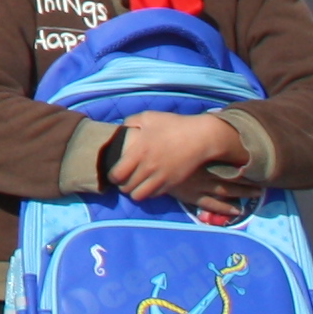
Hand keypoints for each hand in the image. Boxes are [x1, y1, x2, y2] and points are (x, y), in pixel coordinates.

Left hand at [109, 111, 246, 209]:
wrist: (200, 137)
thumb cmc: (173, 125)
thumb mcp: (149, 117)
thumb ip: (130, 122)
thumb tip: (121, 129)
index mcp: (138, 152)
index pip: (116, 174)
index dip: (112, 176)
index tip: (114, 173)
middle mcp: (147, 168)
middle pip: (126, 188)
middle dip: (122, 185)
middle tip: (124, 180)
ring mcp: (160, 178)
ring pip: (139, 195)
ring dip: (134, 192)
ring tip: (136, 185)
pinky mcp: (172, 184)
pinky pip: (154, 195)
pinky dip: (149, 192)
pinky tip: (149, 184)